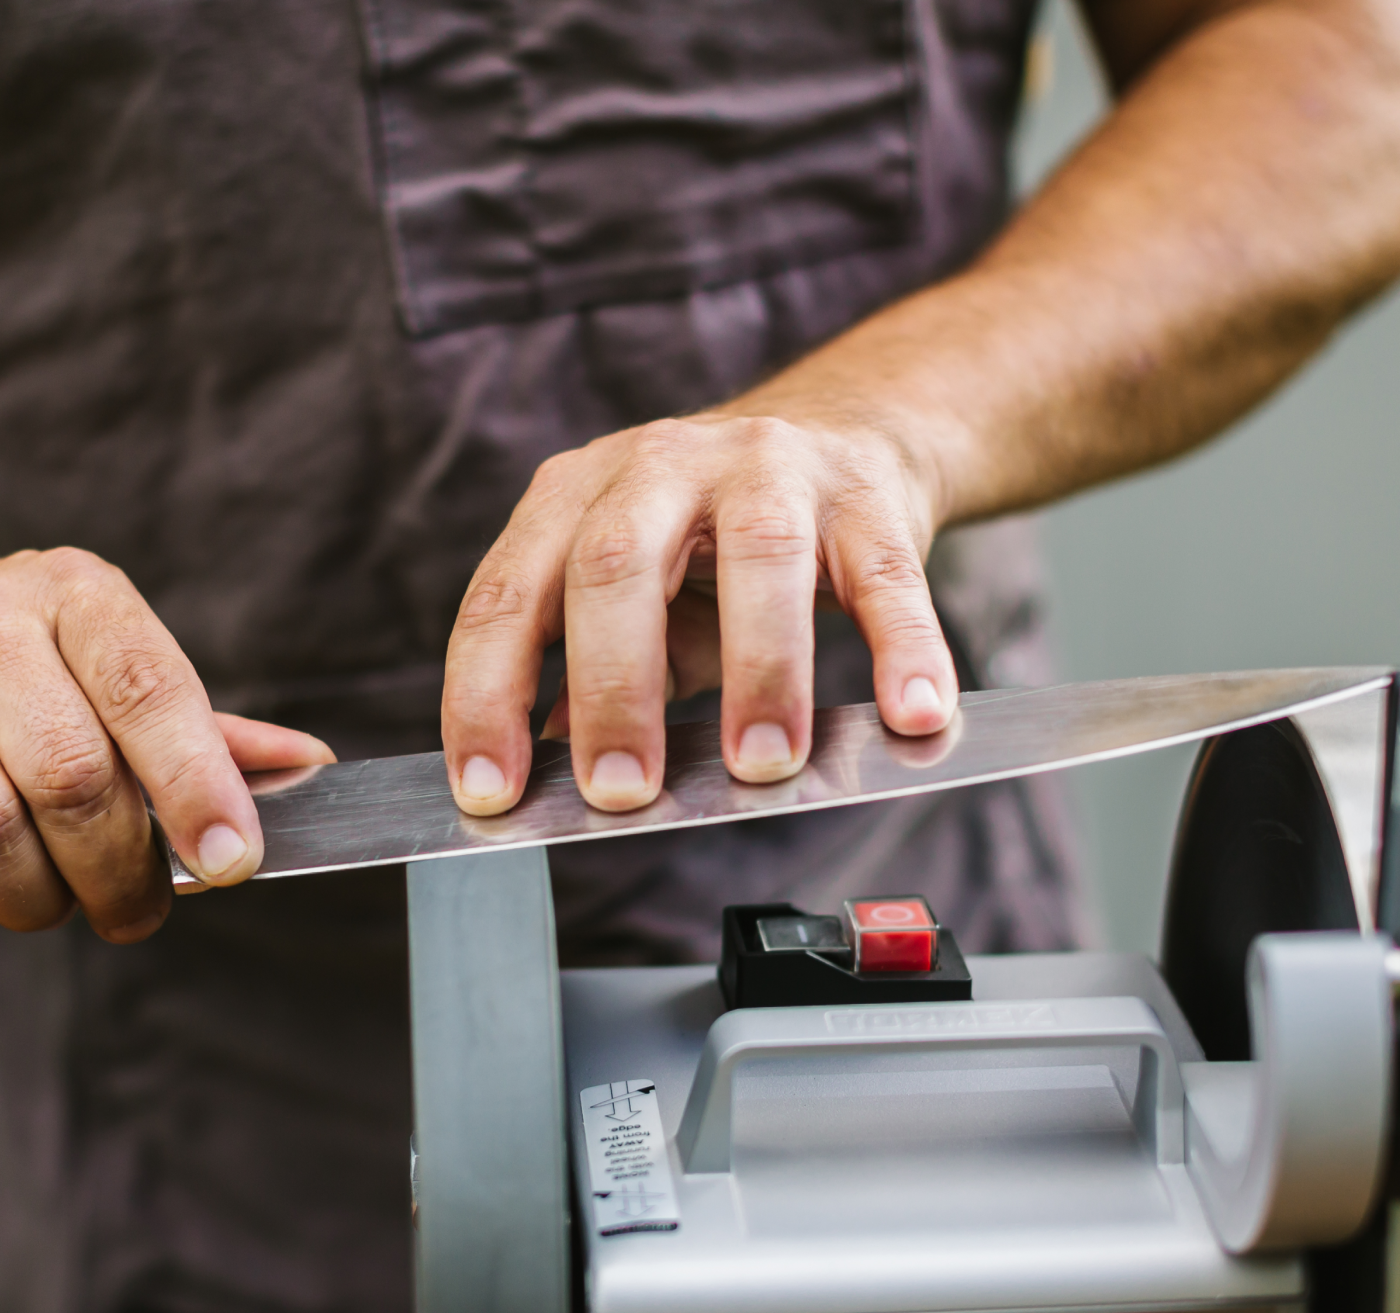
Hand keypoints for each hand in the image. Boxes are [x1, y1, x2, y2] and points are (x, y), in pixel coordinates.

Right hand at [0, 548, 333, 943]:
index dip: (197, 786)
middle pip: (70, 777)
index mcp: (75, 593)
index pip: (150, 689)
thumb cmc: (8, 670)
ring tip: (50, 902)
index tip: (232, 861)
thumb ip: (202, 728)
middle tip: (133, 909)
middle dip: (118, 872)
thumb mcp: (106, 664)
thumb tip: (306, 770)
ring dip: (33, 900)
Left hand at [441, 413, 955, 814]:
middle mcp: (658, 465)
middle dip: (612, 689)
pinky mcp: (866, 494)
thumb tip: (535, 760)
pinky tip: (913, 714)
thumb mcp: (633, 600)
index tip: (489, 792)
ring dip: (760, 671)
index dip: (486, 695)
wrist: (842, 433)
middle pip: (616, 565)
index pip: (507, 597)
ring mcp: (768, 467)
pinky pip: (888, 576)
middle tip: (621, 790)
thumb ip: (581, 671)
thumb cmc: (712, 543)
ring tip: (761, 764)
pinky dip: (904, 647)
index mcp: (574, 495)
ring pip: (762, 556)